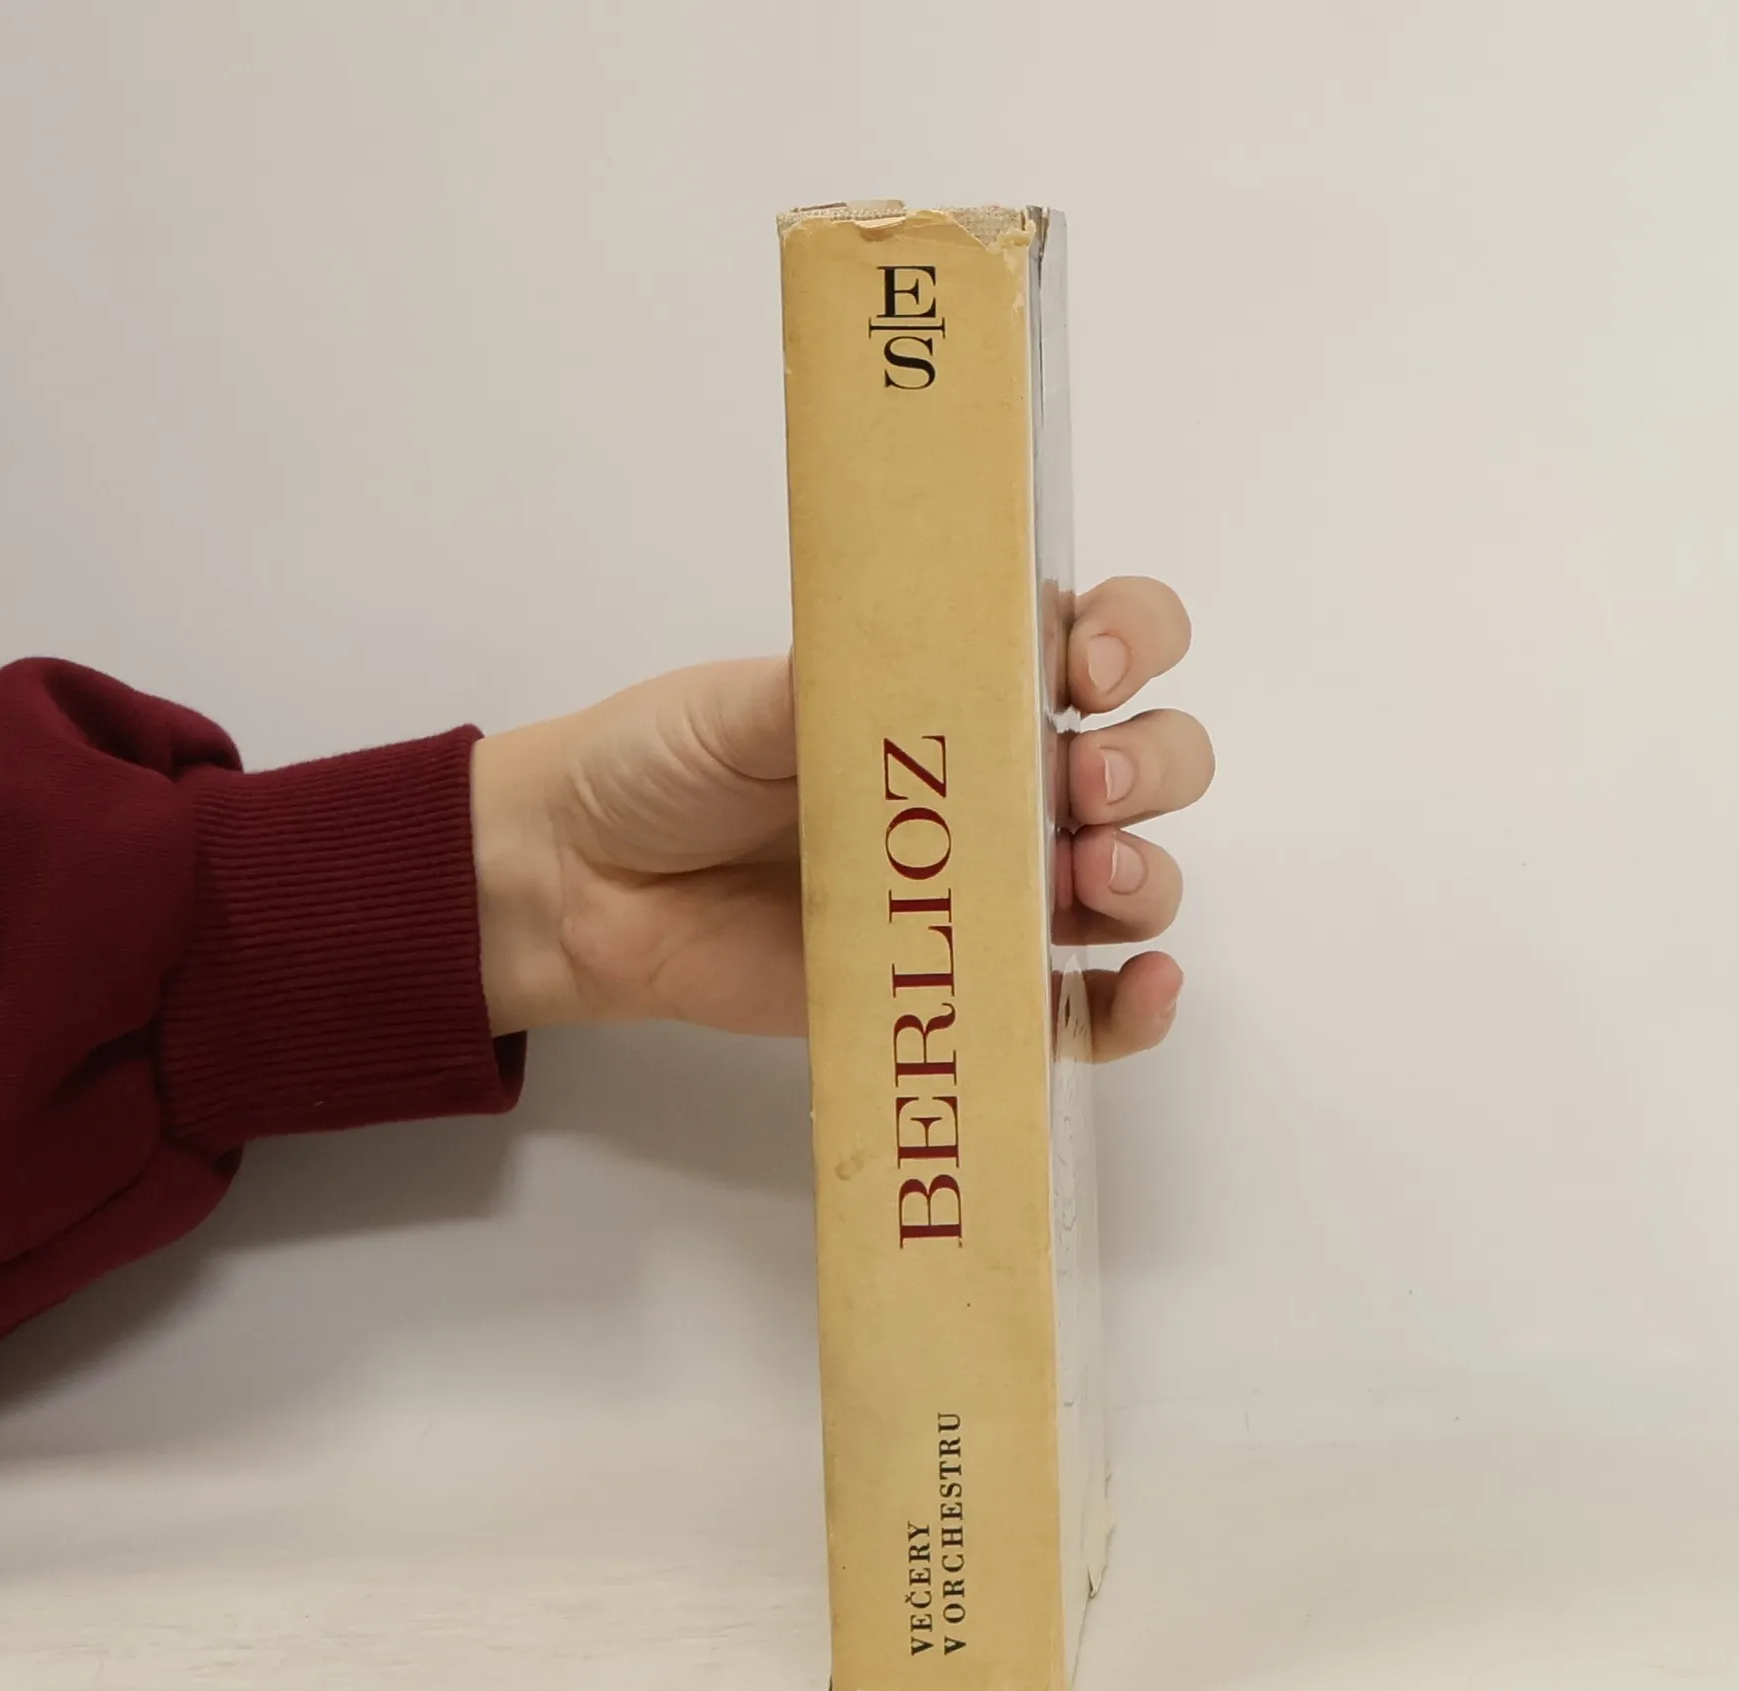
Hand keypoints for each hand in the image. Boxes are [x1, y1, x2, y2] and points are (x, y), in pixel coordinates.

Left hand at [470, 577, 1212, 1060]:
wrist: (588, 884)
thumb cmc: (668, 766)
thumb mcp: (744, 703)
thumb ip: (838, 688)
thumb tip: (922, 661)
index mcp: (965, 684)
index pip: (1103, 636)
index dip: (1132, 639)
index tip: (1088, 664)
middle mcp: (1003, 780)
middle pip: (1150, 760)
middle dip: (1151, 764)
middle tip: (1087, 782)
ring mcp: (991, 888)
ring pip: (1133, 879)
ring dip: (1146, 877)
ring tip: (1089, 878)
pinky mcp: (965, 986)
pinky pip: (1075, 1006)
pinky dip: (1128, 1006)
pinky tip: (1141, 989)